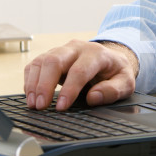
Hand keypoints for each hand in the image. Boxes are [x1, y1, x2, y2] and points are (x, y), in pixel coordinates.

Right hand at [23, 40, 137, 110]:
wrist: (109, 58)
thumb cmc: (115, 71)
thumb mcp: (125, 82)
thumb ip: (113, 90)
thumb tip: (94, 97)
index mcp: (96, 54)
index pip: (79, 70)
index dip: (69, 89)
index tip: (61, 107)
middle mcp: (77, 48)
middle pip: (55, 60)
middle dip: (44, 84)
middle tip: (41, 106)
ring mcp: (62, 50)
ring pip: (42, 61)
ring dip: (34, 83)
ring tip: (33, 104)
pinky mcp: (51, 56)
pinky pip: (35, 64)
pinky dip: (30, 80)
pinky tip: (31, 95)